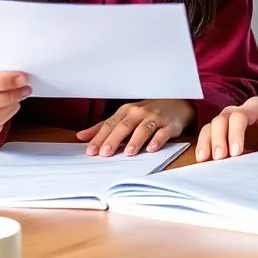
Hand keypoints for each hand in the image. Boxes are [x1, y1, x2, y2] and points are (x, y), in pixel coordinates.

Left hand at [76, 99, 195, 156]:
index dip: (99, 137)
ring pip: (144, 129)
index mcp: (126, 111)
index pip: (110, 124)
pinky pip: (163, 132)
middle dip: (114, 140)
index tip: (90, 151)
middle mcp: (139, 113)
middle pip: (124, 126)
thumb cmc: (147, 112)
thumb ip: (103, 127)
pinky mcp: (170, 124)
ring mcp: (155, 118)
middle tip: (105, 153)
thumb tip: (81, 136)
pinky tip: (152, 148)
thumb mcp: (124, 116)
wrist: (176, 103)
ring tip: (128, 153)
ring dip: (136, 140)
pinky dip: (158, 140)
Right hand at [195, 96, 257, 160]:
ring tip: (205, 159)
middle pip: (221, 119)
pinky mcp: (227, 136)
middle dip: (218, 138)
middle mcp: (240, 112)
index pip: (239, 115)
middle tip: (220, 157)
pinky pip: (211, 137)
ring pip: (212, 126)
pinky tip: (203, 160)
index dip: (235, 132)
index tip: (237, 152)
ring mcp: (231, 124)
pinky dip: (205, 147)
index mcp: (256, 107)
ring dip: (207, 142)